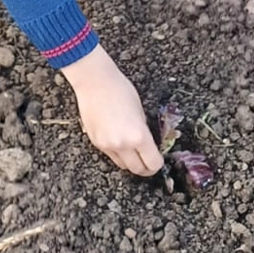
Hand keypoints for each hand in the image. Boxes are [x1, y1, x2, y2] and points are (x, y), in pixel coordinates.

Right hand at [60, 45, 163, 175]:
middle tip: (149, 162)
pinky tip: (121, 142)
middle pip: (137, 170)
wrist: (95, 83)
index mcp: (138, 136)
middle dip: (145, 168)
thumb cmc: (121, 90)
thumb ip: (144, 132)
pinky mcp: (96, 143)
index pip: (152, 163)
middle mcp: (122, 145)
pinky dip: (118, 154)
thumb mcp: (141, 112)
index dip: (158, 163)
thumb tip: (148, 146)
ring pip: (123, 166)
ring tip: (135, 153)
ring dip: (131, 162)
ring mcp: (107, 146)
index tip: (159, 160)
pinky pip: (111, 156)